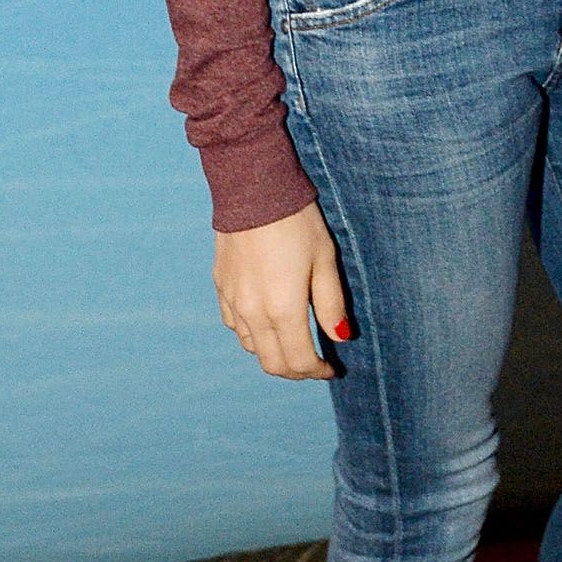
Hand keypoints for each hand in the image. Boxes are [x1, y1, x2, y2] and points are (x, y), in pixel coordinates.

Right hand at [213, 200, 349, 378]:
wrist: (253, 190)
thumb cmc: (297, 222)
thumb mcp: (325, 260)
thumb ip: (331, 304)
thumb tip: (340, 337)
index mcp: (283, 309)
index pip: (299, 361)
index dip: (318, 371)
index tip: (332, 368)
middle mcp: (253, 313)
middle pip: (272, 363)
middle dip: (296, 371)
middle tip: (314, 363)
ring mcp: (233, 301)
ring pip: (252, 348)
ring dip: (274, 353)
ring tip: (294, 342)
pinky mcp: (221, 287)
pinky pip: (235, 326)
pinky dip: (253, 335)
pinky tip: (268, 322)